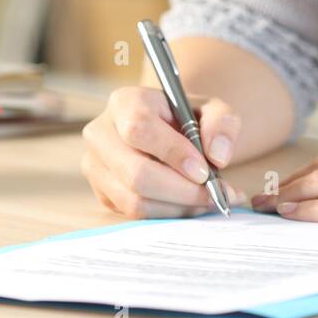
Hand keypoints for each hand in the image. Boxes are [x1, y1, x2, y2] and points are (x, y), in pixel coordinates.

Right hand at [80, 86, 247, 218]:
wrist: (168, 132)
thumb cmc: (187, 119)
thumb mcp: (211, 109)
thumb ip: (222, 123)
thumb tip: (217, 156)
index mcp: (125, 102)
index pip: (139, 129)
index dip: (173, 153)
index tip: (204, 171)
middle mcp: (101, 134)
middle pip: (135, 173)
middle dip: (181, 190)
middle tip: (214, 194)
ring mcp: (96, 166)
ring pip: (134, 200)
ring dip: (177, 207)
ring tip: (207, 200)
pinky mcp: (102, 192)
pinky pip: (134, 215)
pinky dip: (168, 214)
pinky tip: (190, 205)